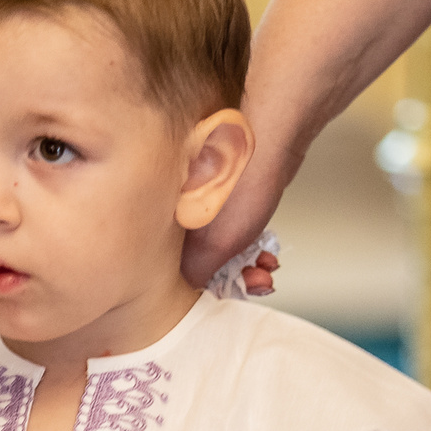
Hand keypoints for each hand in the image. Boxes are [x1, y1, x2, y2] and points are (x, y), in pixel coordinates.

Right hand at [182, 141, 297, 288]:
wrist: (268, 137)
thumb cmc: (238, 180)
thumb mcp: (214, 245)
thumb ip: (196, 274)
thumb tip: (192, 289)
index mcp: (162, 225)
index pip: (173, 271)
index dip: (206, 287)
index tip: (229, 293)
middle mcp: (177, 216)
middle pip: (201, 263)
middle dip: (233, 278)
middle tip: (256, 281)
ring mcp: (201, 205)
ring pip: (222, 250)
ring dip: (247, 265)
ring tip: (266, 268)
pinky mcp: (224, 198)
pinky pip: (235, 234)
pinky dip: (253, 247)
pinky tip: (267, 252)